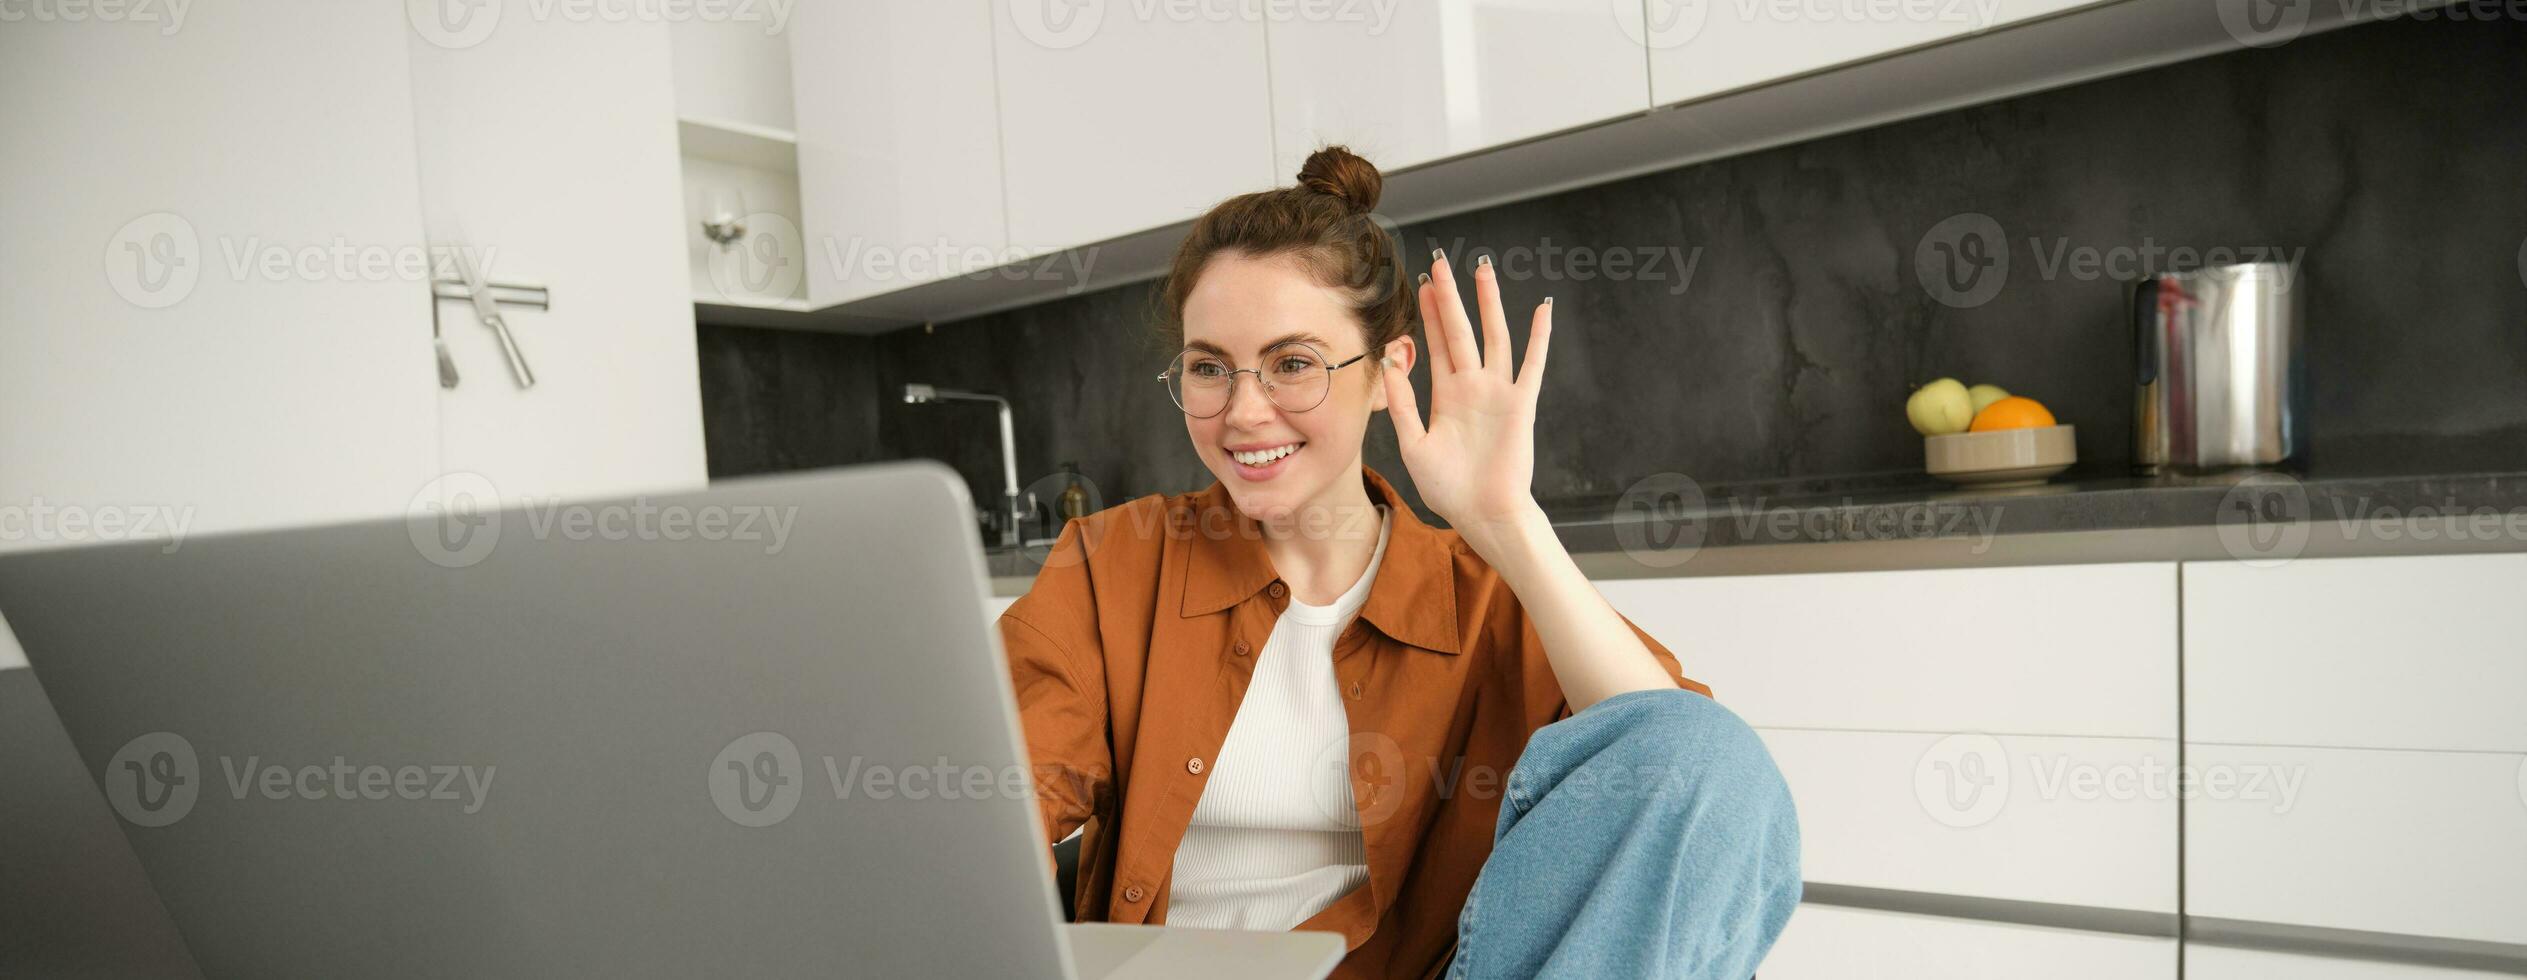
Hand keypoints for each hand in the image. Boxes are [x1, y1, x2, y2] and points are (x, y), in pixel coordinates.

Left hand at [1382, 250, 1550, 545]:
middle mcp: (1472, 387)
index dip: (1428, 314)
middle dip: (1450, 297)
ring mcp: (1498, 393)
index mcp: (1446, 396)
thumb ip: (1403, 405)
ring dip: (1489, 304)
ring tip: (1483, 269)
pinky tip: (1542, 309)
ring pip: (1494, 337)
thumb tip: (1389, 364)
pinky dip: (1538, 337)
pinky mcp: (1521, 405)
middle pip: (1461, 331)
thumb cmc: (1450, 488)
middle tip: (1441, 263)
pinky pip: (1532, 365)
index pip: (1435, 345)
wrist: (1484, 514)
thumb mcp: (1414, 445)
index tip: (1421, 284)